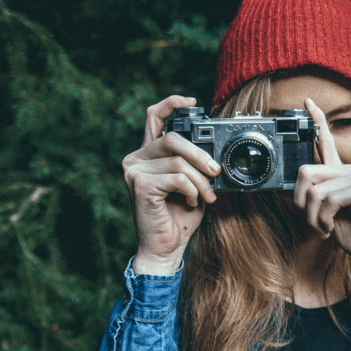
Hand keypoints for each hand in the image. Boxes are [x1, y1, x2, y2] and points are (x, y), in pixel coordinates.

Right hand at [122, 96, 220, 274]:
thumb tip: (214, 153)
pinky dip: (191, 190)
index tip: (193, 102)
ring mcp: (134, 171)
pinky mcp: (139, 185)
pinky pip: (177, 177)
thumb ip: (194, 164)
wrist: (166, 248)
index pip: (154, 117)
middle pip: (173, 139)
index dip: (172, 103)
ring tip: (207, 196)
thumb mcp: (192, 184)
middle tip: (216, 172)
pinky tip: (190, 202)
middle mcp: (136, 159)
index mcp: (147, 155)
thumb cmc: (178, 217)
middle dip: (201, 155)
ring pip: (178, 161)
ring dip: (200, 180)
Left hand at [294, 98, 350, 272]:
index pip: (326, 142)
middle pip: (304, 171)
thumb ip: (308, 204)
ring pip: (313, 190)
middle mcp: (347, 170)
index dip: (317, 120)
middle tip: (313, 222)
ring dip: (312, 218)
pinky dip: (324, 220)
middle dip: (299, 203)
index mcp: (339, 175)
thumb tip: (282, 194)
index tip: (307, 102)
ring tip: (325, 229)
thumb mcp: (325, 219)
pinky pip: (328, 200)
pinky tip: (332, 228)